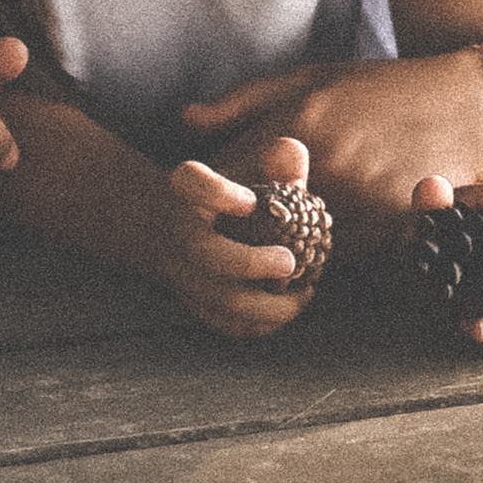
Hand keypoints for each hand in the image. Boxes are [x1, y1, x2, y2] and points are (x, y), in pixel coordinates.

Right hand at [161, 135, 323, 338]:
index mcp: (188, 189)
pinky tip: (290, 309)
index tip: (251, 201)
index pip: (190, 182)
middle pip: (204, 253)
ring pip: (217, 298)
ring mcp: (183, 272)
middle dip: (249, 263)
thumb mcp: (253, 164)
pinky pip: (224, 323)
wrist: (183, 228)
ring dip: (264, 305)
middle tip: (290, 262)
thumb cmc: (234, 189)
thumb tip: (296, 173)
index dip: (217, 193)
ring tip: (304, 295)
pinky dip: (259, 324)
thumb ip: (280, 158)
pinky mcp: (194, 303)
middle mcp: (179, 232)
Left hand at [183, 51, 482, 248]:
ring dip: (279, 248)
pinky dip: (323, 256)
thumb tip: (187, 122)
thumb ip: (246, 101)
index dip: (207, 198)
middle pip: (256, 219)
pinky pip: (338, 256)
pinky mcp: (390, 223)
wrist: (473, 105)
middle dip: (240, 228)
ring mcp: (359, 195)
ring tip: (276, 239)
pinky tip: (324, 242)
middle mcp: (325, 159)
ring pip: (295, 244)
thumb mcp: (315, 78)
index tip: (205, 204)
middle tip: (237, 229)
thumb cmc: (388, 87)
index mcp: (301, 119)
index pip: (228, 175)